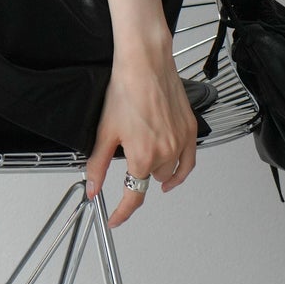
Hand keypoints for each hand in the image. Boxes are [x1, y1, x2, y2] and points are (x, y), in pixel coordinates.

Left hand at [84, 52, 197, 228]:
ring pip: (171, 172)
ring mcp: (182, 142)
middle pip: (152, 181)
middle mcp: (166, 153)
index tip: (115, 219)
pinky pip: (190, 161)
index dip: (123, 212)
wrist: (145, 64)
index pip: (134, 196)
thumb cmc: (126, 90)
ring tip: (146, 163)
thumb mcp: (104, 132)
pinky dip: (181, 170)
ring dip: (159, 172)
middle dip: (139, 176)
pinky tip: (174, 171)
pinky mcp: (191, 130)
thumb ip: (98, 165)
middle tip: (127, 162)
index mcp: (143, 157)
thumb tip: (93, 189)